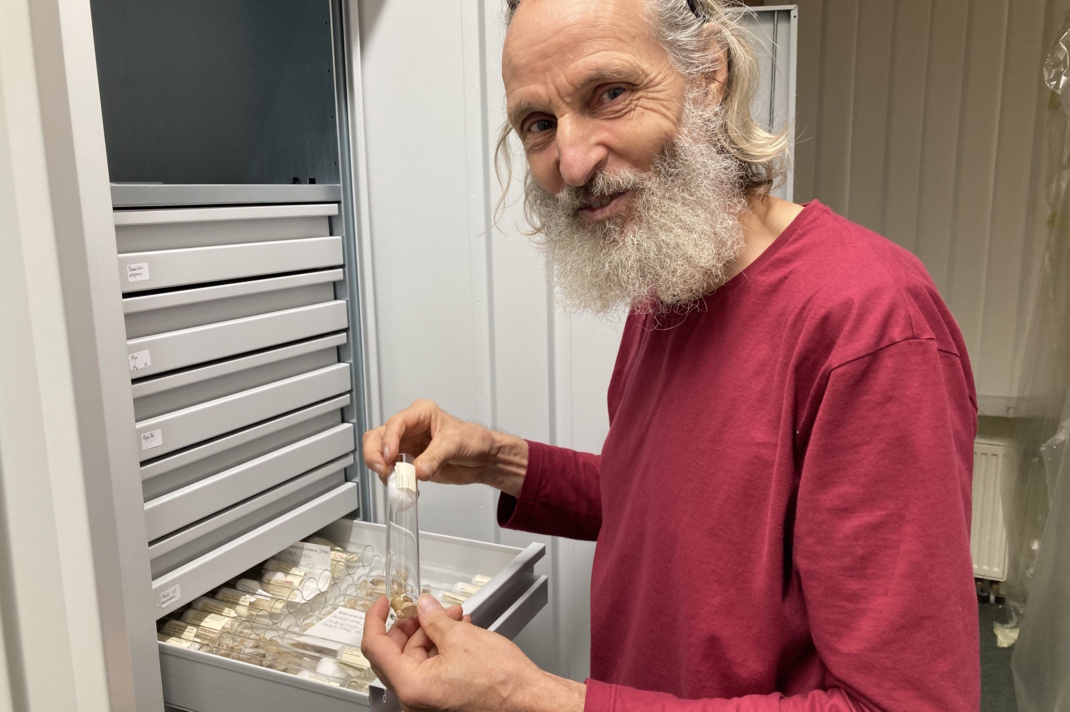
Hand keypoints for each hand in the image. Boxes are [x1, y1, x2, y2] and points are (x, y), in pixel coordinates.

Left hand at [361, 594, 584, 711]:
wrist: (528, 700)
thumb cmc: (502, 681)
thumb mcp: (461, 637)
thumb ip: (434, 618)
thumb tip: (423, 607)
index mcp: (411, 686)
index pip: (376, 647)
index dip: (376, 619)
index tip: (382, 603)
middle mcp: (415, 701)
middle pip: (397, 653)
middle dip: (414, 625)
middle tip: (428, 608)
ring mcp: (428, 704)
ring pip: (417, 659)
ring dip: (432, 634)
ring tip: (454, 617)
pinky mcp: (443, 702)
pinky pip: (431, 670)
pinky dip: (441, 649)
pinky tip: (458, 633)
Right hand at [362, 399, 527, 495]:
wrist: (482, 459)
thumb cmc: (473, 440)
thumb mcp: (455, 444)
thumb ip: (435, 457)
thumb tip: (417, 470)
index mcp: (420, 414)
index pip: (396, 423)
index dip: (389, 439)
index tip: (390, 456)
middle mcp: (409, 429)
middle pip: (377, 437)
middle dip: (375, 455)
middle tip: (384, 470)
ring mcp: (406, 447)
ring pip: (379, 456)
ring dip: (384, 472)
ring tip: (399, 483)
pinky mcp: (408, 464)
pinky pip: (392, 473)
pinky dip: (395, 483)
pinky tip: (408, 489)